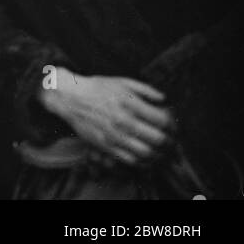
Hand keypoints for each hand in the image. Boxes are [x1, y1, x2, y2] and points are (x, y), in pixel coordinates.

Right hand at [40, 70, 175, 166]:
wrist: (70, 97)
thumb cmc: (97, 88)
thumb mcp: (122, 81)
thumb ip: (145, 89)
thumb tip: (164, 99)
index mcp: (130, 104)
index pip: (162, 121)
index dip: (173, 126)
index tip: (173, 128)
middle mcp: (124, 121)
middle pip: (158, 139)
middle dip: (169, 142)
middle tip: (171, 142)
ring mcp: (114, 135)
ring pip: (146, 153)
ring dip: (159, 155)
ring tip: (161, 152)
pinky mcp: (106, 146)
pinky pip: (130, 160)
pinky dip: (143, 162)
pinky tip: (146, 157)